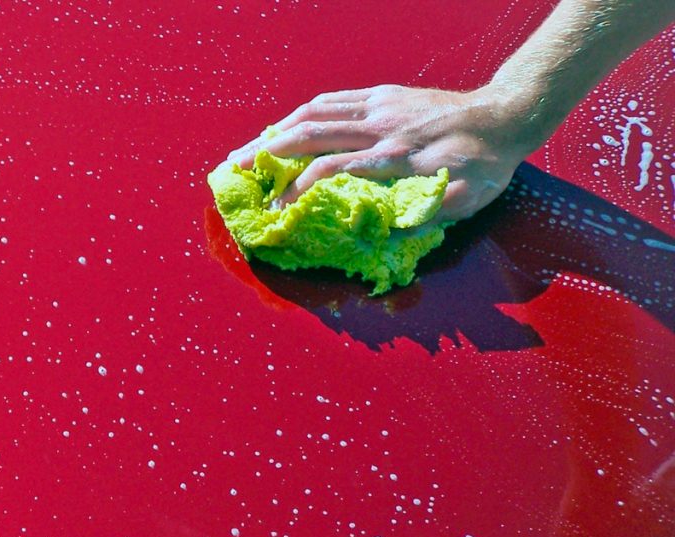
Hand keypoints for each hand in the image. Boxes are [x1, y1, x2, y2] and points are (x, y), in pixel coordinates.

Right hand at [226, 84, 536, 221]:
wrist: (503, 116)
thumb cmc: (483, 167)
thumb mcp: (462, 202)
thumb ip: (422, 218)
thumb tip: (382, 235)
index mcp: (396, 158)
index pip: (333, 169)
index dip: (299, 188)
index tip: (278, 209)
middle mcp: (381, 129)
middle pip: (313, 135)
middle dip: (270, 153)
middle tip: (237, 170)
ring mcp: (379, 108)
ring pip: (317, 113)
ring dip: (277, 130)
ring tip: (249, 147)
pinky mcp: (382, 96)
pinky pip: (334, 100)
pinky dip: (304, 113)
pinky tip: (285, 125)